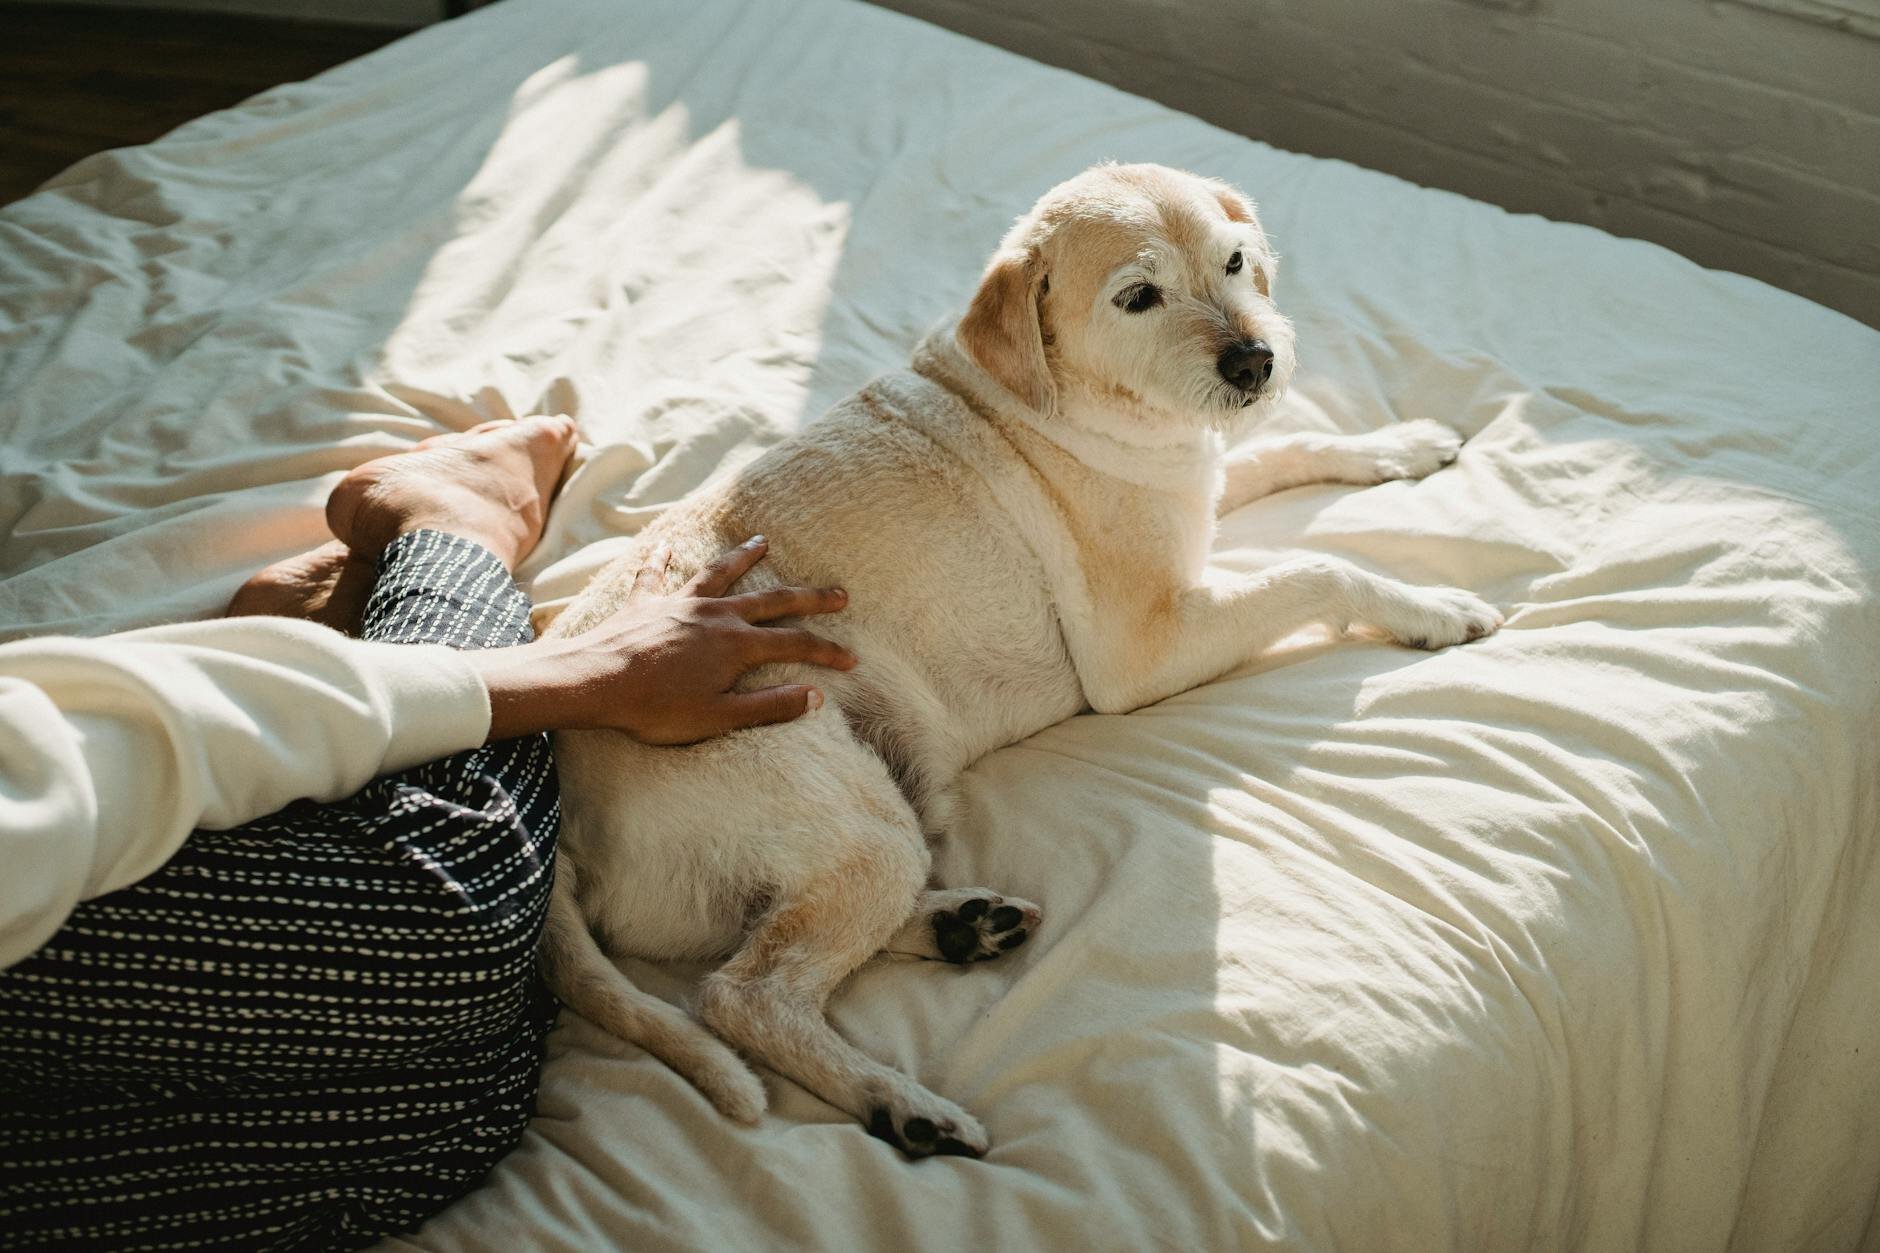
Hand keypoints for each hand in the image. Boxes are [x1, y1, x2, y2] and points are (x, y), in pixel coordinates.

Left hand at [471, 536, 855, 743]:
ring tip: (763, 542)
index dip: (827, 651)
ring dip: (743, 558)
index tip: (852, 657)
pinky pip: (656, 576)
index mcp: (736, 645)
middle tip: (838, 591)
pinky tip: (663, 546)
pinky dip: (660, 560)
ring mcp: (679, 604)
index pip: (795, 644)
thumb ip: (768, 706)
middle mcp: (714, 616)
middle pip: (772, 601)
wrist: (593, 681)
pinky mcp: (646, 603)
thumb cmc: (655, 708)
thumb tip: (815, 696)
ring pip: (720, 575)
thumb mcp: (719, 717)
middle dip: (809, 597)